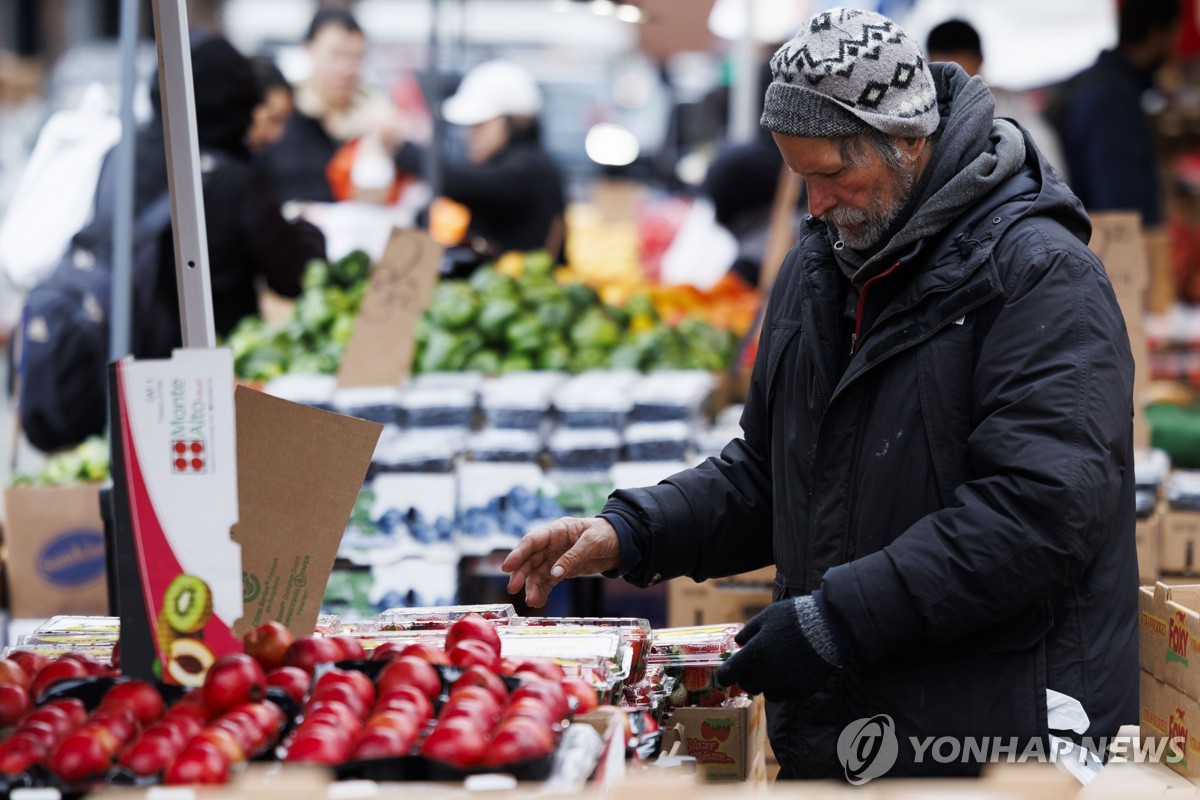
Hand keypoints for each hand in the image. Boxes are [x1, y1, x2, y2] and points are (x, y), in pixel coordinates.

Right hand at [501, 517, 620, 607]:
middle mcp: (552, 544)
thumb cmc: (607, 534)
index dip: (518, 553)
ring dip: (532, 587)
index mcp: (557, 531)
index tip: (507, 567)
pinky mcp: (562, 570)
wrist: (622, 544)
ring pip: (537, 573)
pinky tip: (539, 602)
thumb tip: (554, 573)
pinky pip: (548, 581)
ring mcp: (556, 557)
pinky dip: (543, 591)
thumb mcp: (592, 543)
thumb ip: (573, 557)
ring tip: (532, 602)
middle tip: (514, 589)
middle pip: (530, 559)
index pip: (532, 541)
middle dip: (521, 574)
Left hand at [716, 597, 837, 701]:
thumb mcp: (767, 617)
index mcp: (755, 654)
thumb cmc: (793, 617)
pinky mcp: (802, 691)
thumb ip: (748, 632)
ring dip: (767, 683)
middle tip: (755, 667)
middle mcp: (768, 673)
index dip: (726, 675)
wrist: (828, 626)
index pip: (728, 675)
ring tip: (777, 667)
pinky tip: (793, 671)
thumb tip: (738, 643)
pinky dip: (785, 687)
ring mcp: (786, 684)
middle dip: (748, 677)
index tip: (727, 673)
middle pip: (747, 686)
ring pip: (767, 693)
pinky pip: (786, 694)